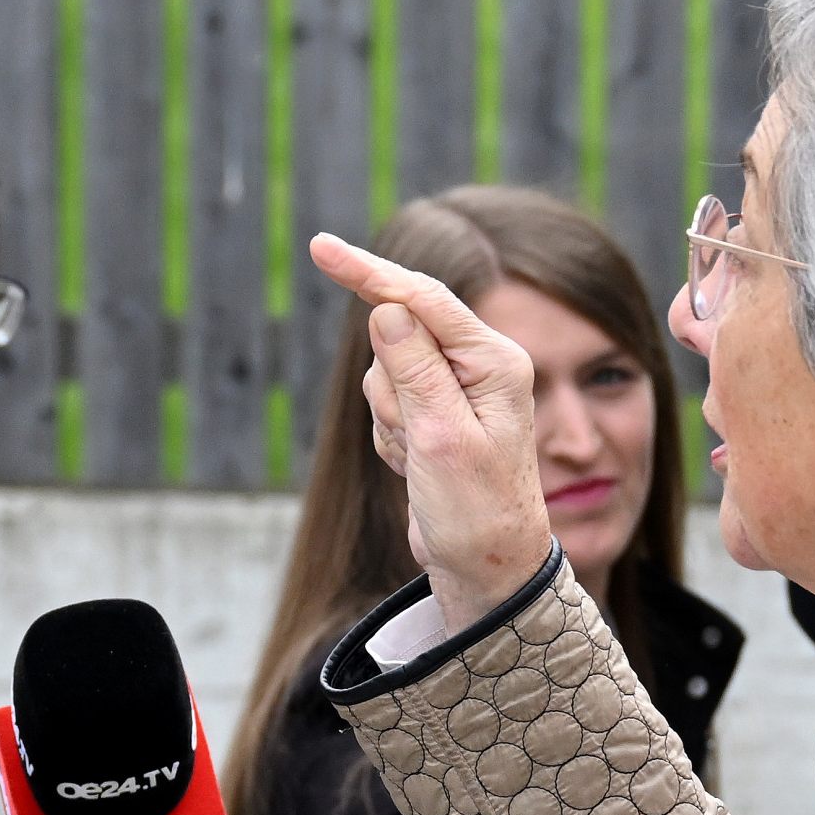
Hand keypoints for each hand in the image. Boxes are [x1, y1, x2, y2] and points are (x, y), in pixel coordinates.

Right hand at [308, 234, 550, 626]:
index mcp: (494, 360)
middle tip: (418, 444)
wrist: (485, 567)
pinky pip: (383, 405)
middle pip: (396, 338)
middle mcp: (478, 364)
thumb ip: (414, 370)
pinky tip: (417, 469)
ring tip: (422, 462)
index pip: (423, 298)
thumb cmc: (477, 510)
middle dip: (390, 390)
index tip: (320, 247)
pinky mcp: (431, 412)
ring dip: (389, 420)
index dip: (369, 272)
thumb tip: (388, 308)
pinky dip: (389, 438)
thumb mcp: (442, 439)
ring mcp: (453, 388)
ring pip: (382, 373)